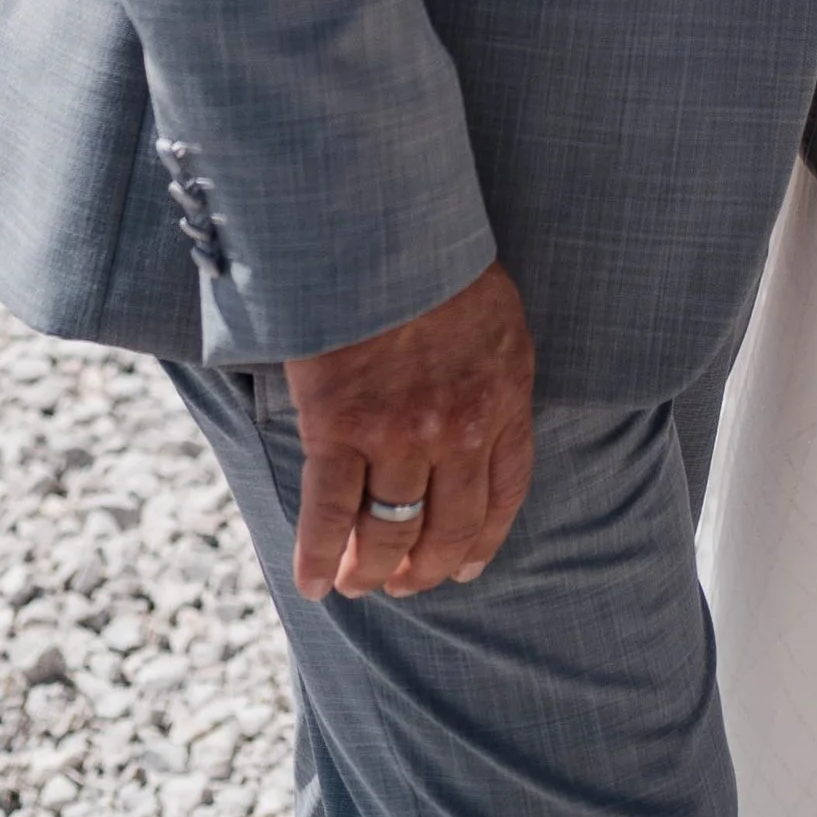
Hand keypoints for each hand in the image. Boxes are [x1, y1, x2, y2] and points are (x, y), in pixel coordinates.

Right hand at [284, 262, 535, 603]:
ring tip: (360, 585)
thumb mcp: (498, 322)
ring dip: (374, 569)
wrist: (384, 232)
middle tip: (407, 584)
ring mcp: (399, 435)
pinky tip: (313, 582)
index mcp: (503, 401)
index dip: (482, 541)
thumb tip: (485, 420)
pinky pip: (328, 512)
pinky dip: (318, 556)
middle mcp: (459, 431)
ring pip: (389, 530)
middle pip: (447, 526)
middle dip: (427, 567)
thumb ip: (494, 379)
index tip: (465, 566)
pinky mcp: (340, 428)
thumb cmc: (438, 265)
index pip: (504, 495)